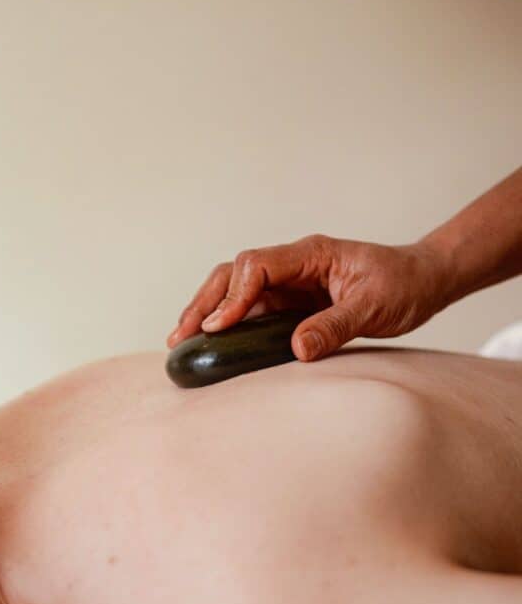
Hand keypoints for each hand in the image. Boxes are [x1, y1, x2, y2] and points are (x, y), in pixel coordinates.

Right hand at [166, 235, 450, 360]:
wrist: (423, 281)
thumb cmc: (403, 285)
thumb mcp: (375, 308)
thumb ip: (335, 326)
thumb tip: (297, 349)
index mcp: (310, 254)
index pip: (256, 265)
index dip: (233, 296)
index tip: (219, 326)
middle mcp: (292, 264)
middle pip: (232, 274)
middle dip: (204, 302)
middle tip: (180, 334)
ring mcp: (288, 282)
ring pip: (234, 290)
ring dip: (207, 312)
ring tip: (181, 339)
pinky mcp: (290, 301)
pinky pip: (250, 308)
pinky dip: (226, 322)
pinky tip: (209, 340)